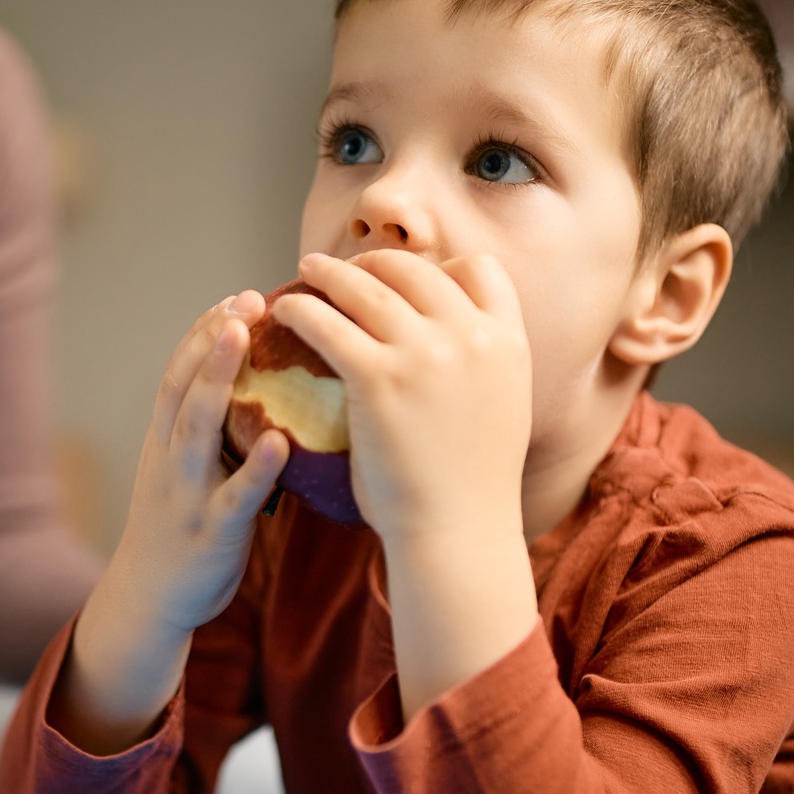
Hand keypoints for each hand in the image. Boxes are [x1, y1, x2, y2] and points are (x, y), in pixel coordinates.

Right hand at [56, 292, 287, 752]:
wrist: (148, 599)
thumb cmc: (178, 528)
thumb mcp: (182, 472)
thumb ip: (209, 433)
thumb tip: (255, 388)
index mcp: (164, 441)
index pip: (178, 372)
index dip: (204, 332)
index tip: (236, 297)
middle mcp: (170, 458)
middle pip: (183, 386)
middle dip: (211, 339)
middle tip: (247, 299)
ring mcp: (188, 493)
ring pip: (198, 427)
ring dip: (218, 378)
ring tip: (245, 337)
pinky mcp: (212, 531)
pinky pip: (237, 495)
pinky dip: (257, 467)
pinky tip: (281, 442)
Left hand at [278, 250, 531, 548]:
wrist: (458, 530)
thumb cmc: (471, 485)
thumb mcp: (502, 406)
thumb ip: (481, 364)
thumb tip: (451, 339)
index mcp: (508, 341)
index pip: (480, 270)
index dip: (441, 267)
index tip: (408, 279)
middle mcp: (471, 335)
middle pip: (415, 269)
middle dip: (375, 263)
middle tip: (343, 270)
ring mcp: (425, 352)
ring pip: (366, 286)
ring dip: (329, 273)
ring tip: (306, 272)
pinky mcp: (378, 376)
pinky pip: (327, 323)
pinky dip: (301, 310)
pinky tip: (285, 313)